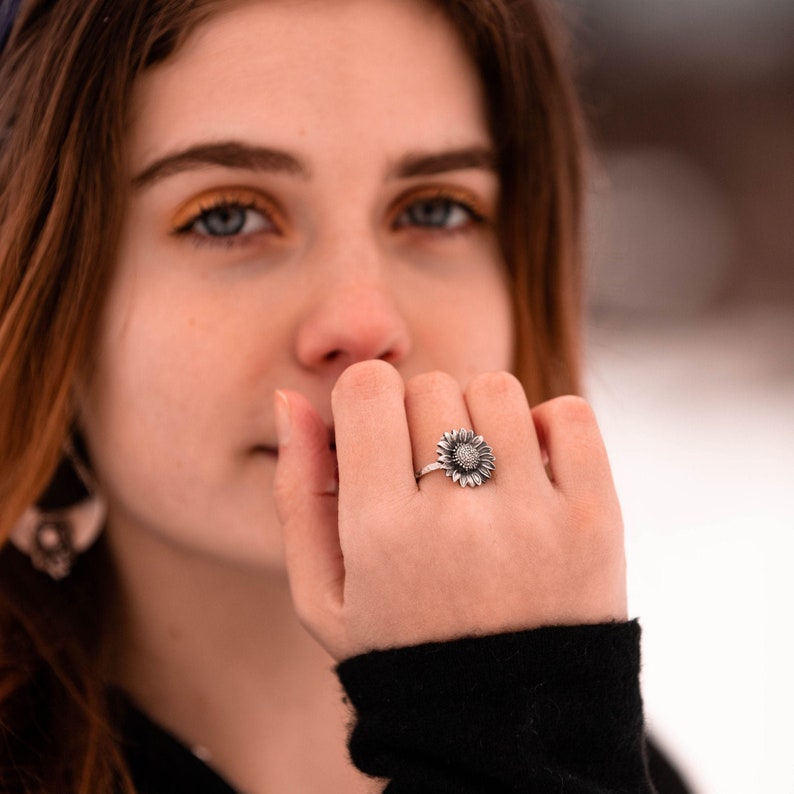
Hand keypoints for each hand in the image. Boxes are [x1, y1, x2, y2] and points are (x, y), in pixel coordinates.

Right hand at [274, 360, 626, 661]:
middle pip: (431, 387)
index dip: (367, 398)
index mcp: (381, 534)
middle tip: (429, 471)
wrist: (505, 729)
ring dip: (480, 415)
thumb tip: (288, 399)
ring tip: (479, 470)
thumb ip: (298, 492)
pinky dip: (548, 423)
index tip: (378, 430)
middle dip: (421, 415)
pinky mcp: (595, 521)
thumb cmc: (403, 650)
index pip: (368, 389)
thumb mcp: (323, 592)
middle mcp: (458, 520)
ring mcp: (534, 519)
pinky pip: (569, 415)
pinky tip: (530, 467)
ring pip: (496, 389)